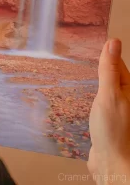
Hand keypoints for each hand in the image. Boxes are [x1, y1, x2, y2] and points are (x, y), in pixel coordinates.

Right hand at [88, 39, 129, 183]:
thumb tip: (113, 41)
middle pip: (111, 74)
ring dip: (95, 78)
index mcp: (129, 87)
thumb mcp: (110, 94)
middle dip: (99, 64)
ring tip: (80, 69)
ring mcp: (116, 107)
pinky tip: (83, 92)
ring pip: (105, 86)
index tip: (91, 41)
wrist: (110, 163)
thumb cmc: (112, 128)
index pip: (117, 63)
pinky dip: (92, 92)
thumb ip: (110, 69)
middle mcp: (125, 95)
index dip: (106, 52)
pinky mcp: (107, 116)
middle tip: (80, 53)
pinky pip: (100, 99)